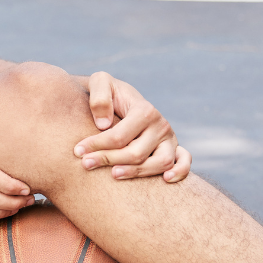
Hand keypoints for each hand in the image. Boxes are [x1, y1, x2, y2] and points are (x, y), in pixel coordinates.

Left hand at [73, 71, 191, 182]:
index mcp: (145, 110)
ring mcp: (169, 139)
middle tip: (85, 164)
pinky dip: (179, 171)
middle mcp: (161, 125)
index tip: (77, 151)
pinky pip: (184, 162)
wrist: (122, 101)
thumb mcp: (100, 83)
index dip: (96, 145)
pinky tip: (165, 180)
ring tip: (113, 175)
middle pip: (136, 153)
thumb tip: (103, 124)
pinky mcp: (174, 149)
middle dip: (108, 160)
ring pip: (159, 163)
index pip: (119, 136)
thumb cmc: (109, 94)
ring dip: (137, 172)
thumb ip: (99, 96)